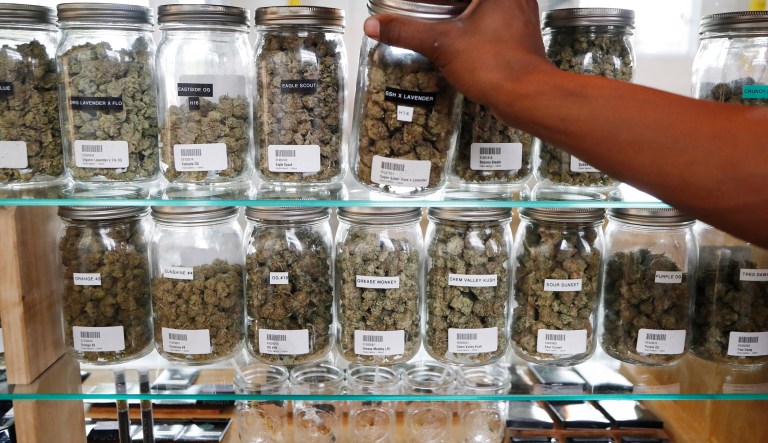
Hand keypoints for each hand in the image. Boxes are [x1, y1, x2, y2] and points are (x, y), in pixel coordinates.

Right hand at [363, 0, 554, 107]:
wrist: (527, 95)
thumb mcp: (441, 44)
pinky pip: (491, 15)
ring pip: (481, 3)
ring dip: (459, 8)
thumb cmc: (498, 66)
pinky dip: (472, 20)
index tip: (419, 6)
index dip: (433, 1)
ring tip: (437, 16)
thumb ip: (406, 31)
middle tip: (423, 9)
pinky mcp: (519, 30)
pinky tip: (458, 32)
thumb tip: (377, 25)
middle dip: (444, 3)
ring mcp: (519, 11)